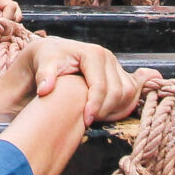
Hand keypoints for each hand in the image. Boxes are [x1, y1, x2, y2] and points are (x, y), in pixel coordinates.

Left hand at [22, 36, 141, 122]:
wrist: (53, 53)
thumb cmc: (48, 59)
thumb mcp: (43, 64)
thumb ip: (44, 76)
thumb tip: (45, 89)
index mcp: (93, 54)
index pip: (101, 86)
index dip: (95, 106)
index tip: (85, 121)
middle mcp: (108, 57)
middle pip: (118, 92)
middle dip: (105, 110)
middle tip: (89, 121)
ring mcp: (116, 65)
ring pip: (128, 93)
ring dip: (116, 109)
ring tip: (96, 118)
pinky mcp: (120, 73)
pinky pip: (131, 93)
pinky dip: (122, 106)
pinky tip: (105, 114)